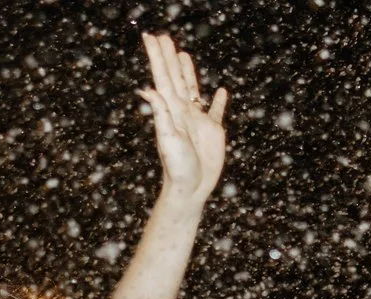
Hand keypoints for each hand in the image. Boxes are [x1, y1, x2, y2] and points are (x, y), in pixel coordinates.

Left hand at [138, 33, 227, 203]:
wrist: (191, 189)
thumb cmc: (177, 168)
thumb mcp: (167, 139)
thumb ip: (160, 113)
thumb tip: (149, 89)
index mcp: (171, 110)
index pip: (163, 77)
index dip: (157, 57)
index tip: (150, 37)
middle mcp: (183, 111)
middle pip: (175, 77)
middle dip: (169, 57)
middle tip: (163, 37)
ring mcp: (198, 120)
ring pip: (192, 89)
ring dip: (188, 71)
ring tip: (183, 54)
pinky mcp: (213, 131)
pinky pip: (217, 111)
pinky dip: (219, 101)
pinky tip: (221, 91)